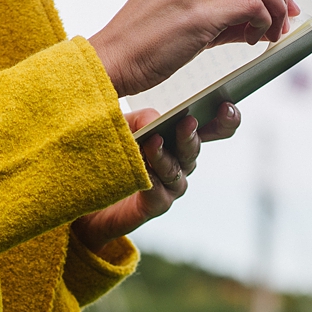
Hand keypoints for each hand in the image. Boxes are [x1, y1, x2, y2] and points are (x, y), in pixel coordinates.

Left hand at [72, 103, 240, 251]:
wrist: (84, 194)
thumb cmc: (105, 155)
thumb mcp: (119, 127)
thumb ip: (139, 119)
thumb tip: (156, 118)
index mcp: (176, 139)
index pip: (210, 129)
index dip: (223, 120)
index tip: (226, 105)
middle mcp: (178, 162)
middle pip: (193, 149)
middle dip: (191, 136)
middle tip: (186, 122)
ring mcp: (169, 186)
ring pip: (176, 171)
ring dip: (165, 157)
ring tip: (153, 142)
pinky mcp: (154, 206)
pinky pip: (159, 194)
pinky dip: (152, 182)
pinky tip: (144, 172)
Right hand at [89, 0, 298, 97]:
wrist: (114, 60)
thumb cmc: (146, 42)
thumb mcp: (186, 12)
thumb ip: (223, 9)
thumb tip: (262, 17)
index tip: (283, 5)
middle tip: (287, 21)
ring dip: (276, 11)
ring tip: (271, 34)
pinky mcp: (199, 13)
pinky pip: (251, 7)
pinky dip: (263, 22)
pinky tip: (255, 40)